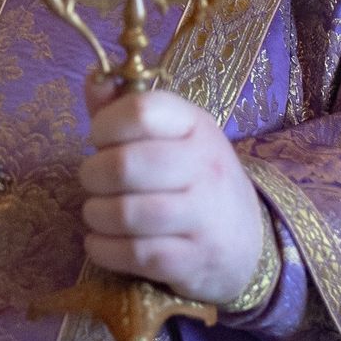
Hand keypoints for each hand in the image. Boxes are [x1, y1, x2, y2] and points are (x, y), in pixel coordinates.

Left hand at [77, 80, 270, 308]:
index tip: (100, 139)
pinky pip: (135, 254)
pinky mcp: (195, 261)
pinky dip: (104, 249)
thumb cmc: (193, 179)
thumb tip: (93, 80)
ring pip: (126, 214)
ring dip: (96, 214)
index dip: (105, 124)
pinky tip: (100, 242)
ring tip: (97, 213)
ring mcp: (204, 217)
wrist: (247, 242)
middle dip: (92, 175)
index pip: (141, 110)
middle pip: (125, 165)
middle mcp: (205, 167)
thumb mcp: (171, 136)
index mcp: (196, 126)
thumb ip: (125, 109)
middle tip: (93, 181)